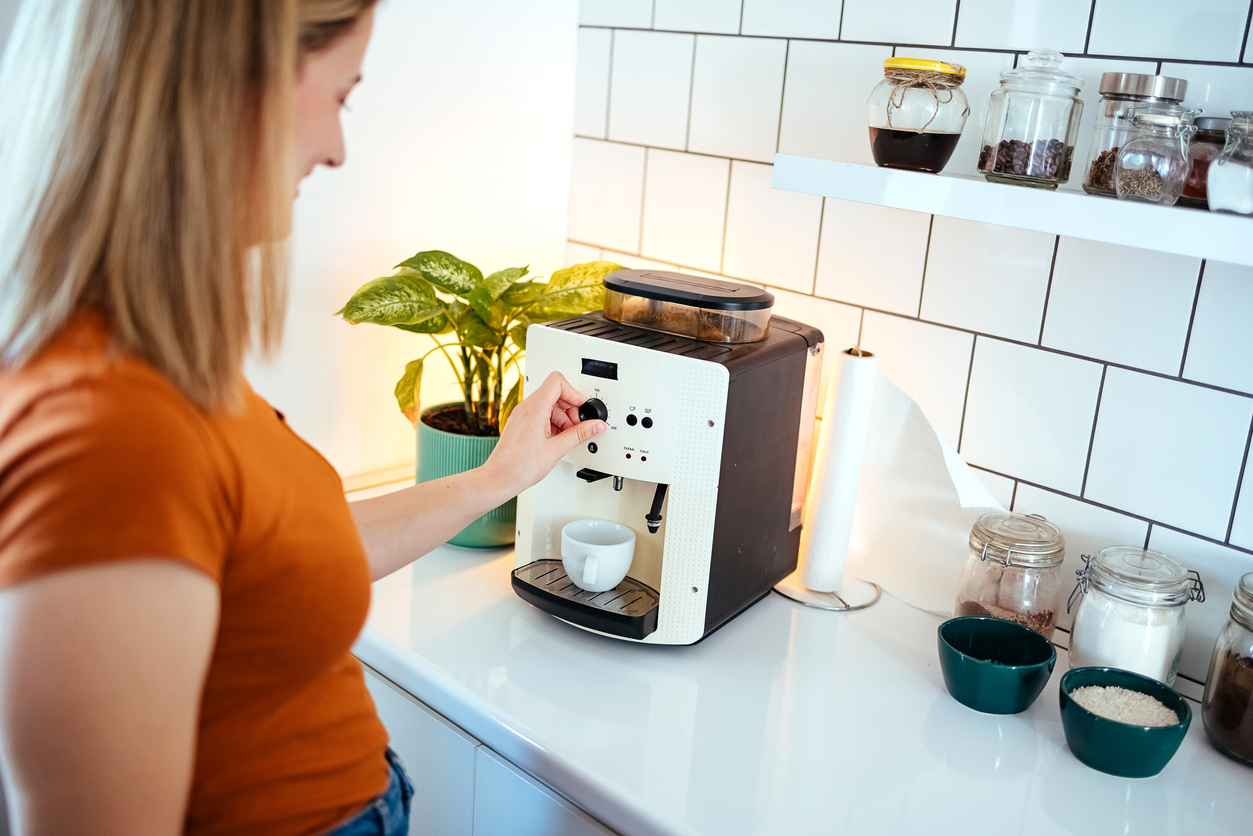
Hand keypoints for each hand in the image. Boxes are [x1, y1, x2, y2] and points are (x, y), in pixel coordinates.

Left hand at [482, 372, 605, 495]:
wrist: (499, 478)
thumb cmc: (519, 466)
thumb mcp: (556, 449)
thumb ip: (580, 435)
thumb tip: (596, 425)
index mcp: (534, 408)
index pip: (557, 382)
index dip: (573, 393)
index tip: (581, 409)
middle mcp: (526, 408)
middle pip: (555, 392)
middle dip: (570, 408)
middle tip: (576, 426)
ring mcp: (522, 415)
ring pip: (549, 404)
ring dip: (562, 418)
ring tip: (566, 437)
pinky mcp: (520, 424)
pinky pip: (540, 414)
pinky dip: (552, 423)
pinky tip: (555, 440)